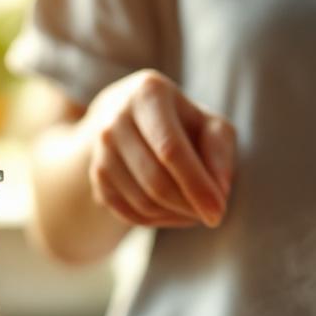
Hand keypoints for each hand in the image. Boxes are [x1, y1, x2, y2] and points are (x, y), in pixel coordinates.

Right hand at [84, 70, 235, 227]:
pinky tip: (173, 211)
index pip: (171, 149)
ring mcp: (100, 148)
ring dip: (175, 216)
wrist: (136, 120)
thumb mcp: (212, 125)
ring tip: (195, 209)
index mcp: (148, 94)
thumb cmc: (185, 123)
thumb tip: (219, 191)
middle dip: (188, 206)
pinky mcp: (96, 175)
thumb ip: (220, 151)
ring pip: (141, 201)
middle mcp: (116, 117)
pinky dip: (156, 221)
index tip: (218, 214)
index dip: (196, 185)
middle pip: (155, 180)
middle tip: (212, 216)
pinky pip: (128, 213)